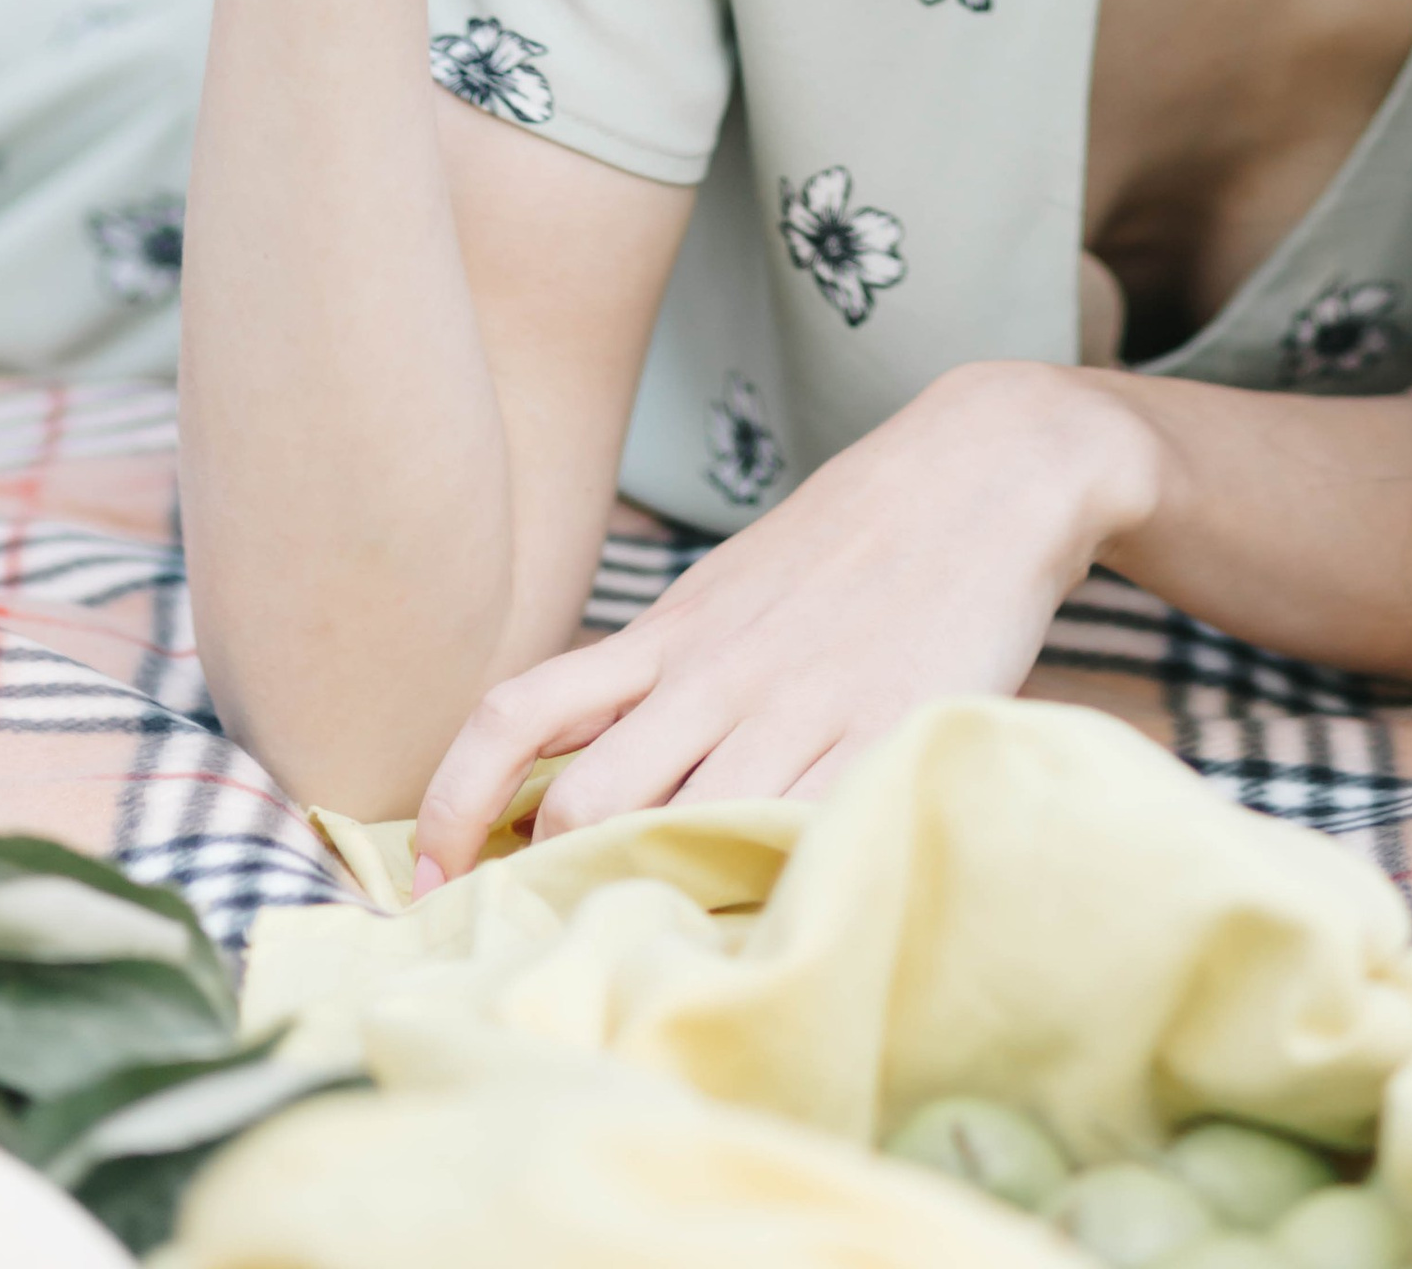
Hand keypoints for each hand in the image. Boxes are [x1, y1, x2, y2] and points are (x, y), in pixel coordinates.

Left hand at [407, 363, 1160, 884]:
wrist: (984, 470)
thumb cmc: (852, 539)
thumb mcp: (733, 588)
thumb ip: (663, 670)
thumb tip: (574, 760)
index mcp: (669, 632)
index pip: (517, 714)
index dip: (452, 801)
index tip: (427, 872)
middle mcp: (714, 674)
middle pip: (581, 802)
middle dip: (544, 883)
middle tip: (539, 935)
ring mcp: (798, 706)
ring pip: (678, 827)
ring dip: (645, 894)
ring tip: (642, 942)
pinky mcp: (881, 730)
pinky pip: (798, 829)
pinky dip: (762, 883)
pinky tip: (756, 914)